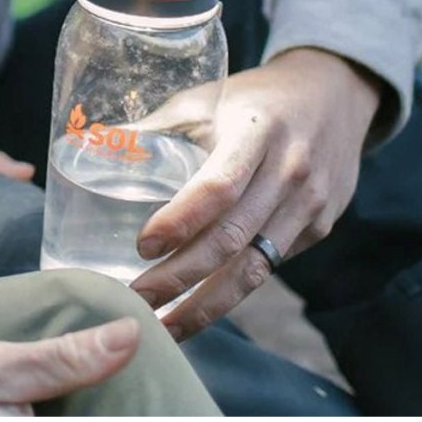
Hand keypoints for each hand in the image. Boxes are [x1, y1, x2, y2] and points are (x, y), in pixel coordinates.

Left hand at [130, 47, 381, 340]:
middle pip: (232, 238)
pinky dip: (232, 293)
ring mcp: (310, 204)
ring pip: (255, 269)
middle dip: (180, 278)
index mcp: (258, 130)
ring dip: (206, 306)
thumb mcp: (207, 98)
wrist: (335, 95)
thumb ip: (156, 128)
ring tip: (162, 327)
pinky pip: (270, 268)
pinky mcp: (319, 228)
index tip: (141, 245)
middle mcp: (290, 170)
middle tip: (134, 298)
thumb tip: (86, 150)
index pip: (219, 186)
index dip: (179, 221)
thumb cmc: (255, 97)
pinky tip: (198, 308)